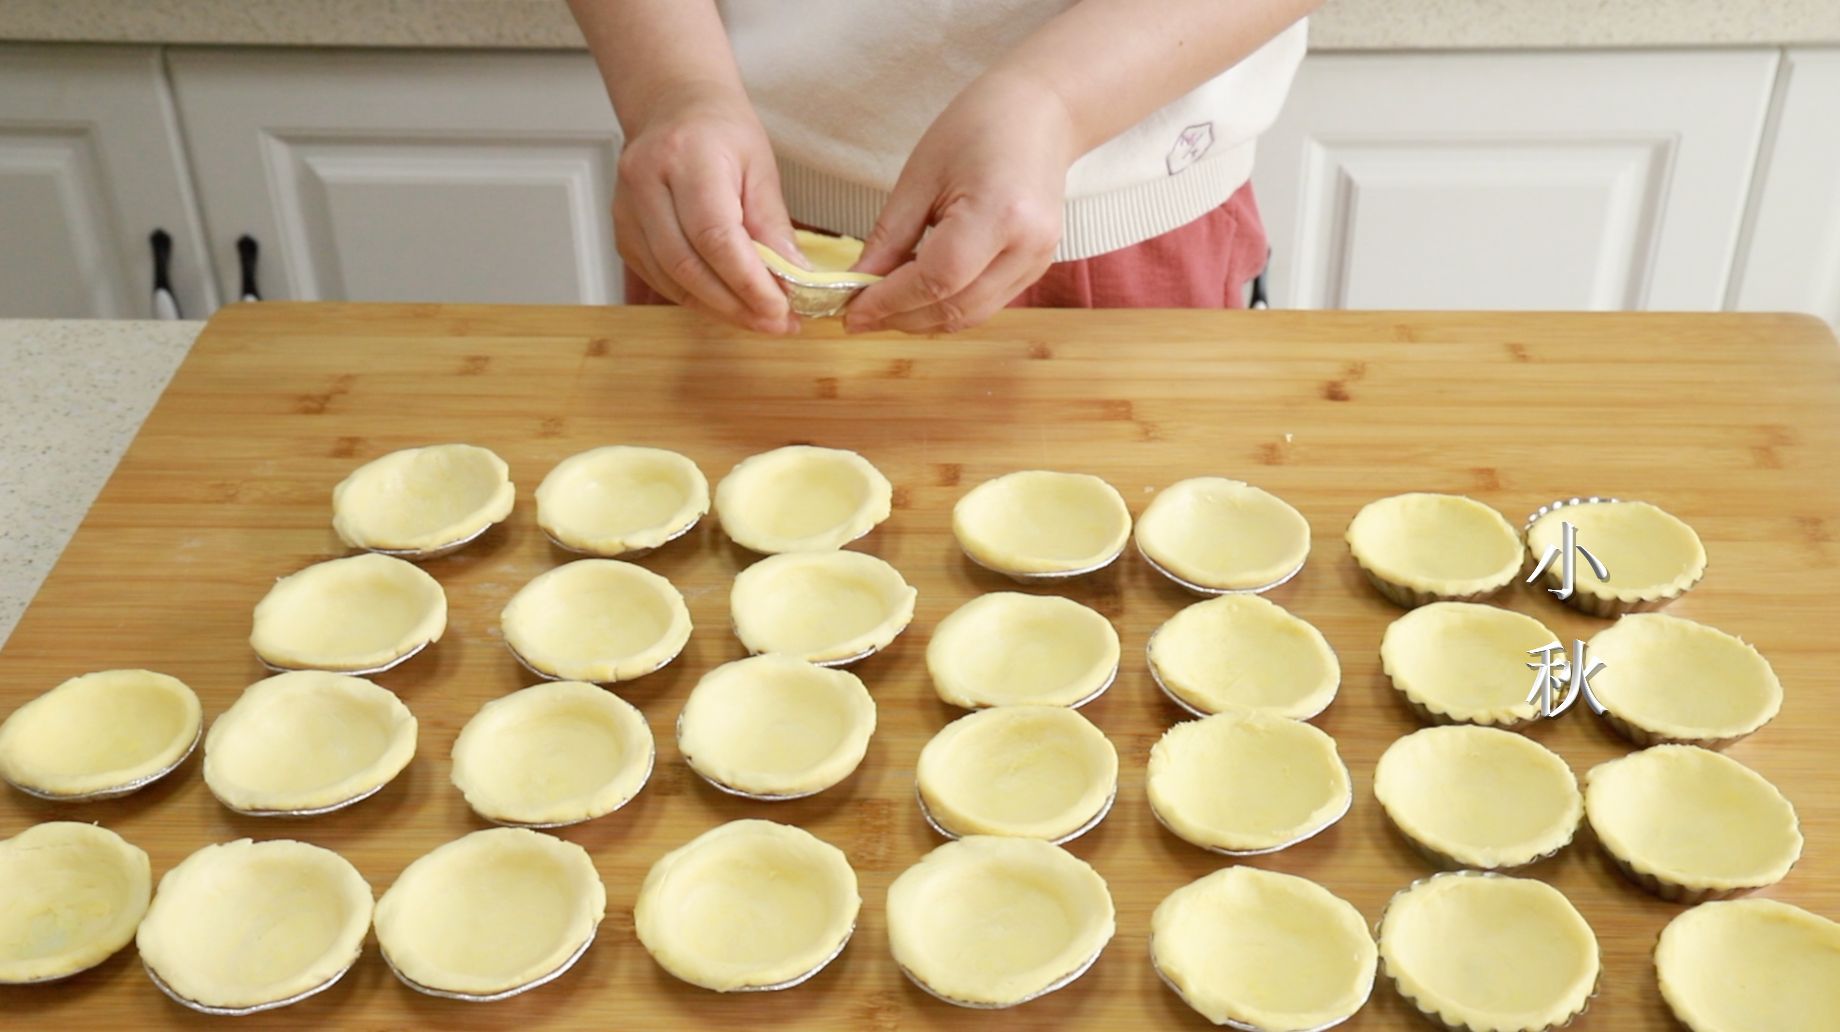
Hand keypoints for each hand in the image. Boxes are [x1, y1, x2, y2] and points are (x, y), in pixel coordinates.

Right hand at [614, 84, 801, 333]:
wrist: (673, 106)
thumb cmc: (720, 131)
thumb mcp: (760, 166)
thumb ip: (773, 225)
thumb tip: (793, 280)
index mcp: (686, 157)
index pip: (715, 235)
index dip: (748, 282)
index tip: (780, 309)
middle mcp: (646, 182)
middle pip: (687, 264)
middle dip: (735, 304)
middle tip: (775, 324)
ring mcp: (626, 209)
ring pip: (670, 278)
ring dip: (717, 308)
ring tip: (756, 318)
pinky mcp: (622, 231)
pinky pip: (658, 278)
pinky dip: (694, 297)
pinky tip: (726, 303)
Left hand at [844, 71, 1075, 333]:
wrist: (1041, 113)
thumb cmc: (978, 127)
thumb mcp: (921, 175)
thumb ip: (890, 236)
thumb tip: (860, 282)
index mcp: (999, 213)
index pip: (937, 280)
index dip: (890, 302)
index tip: (852, 312)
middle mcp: (1027, 246)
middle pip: (955, 307)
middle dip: (902, 318)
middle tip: (860, 314)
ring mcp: (1038, 261)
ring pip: (971, 315)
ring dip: (923, 320)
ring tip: (884, 308)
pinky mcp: (1038, 267)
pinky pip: (986, 304)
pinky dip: (948, 307)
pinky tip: (919, 295)